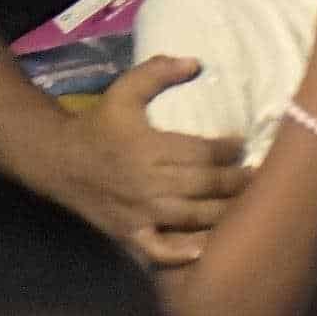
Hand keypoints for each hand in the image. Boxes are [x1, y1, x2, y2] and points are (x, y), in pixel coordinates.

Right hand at [89, 52, 249, 267]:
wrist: (60, 161)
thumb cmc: (99, 125)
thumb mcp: (123, 90)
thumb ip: (157, 73)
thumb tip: (196, 63)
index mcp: (147, 146)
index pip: (201, 151)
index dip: (228, 149)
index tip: (242, 144)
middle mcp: (147, 181)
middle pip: (203, 185)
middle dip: (235, 182)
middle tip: (256, 176)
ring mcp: (140, 212)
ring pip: (192, 217)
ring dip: (224, 213)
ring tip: (246, 206)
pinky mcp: (131, 234)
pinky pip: (161, 250)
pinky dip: (184, 253)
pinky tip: (206, 248)